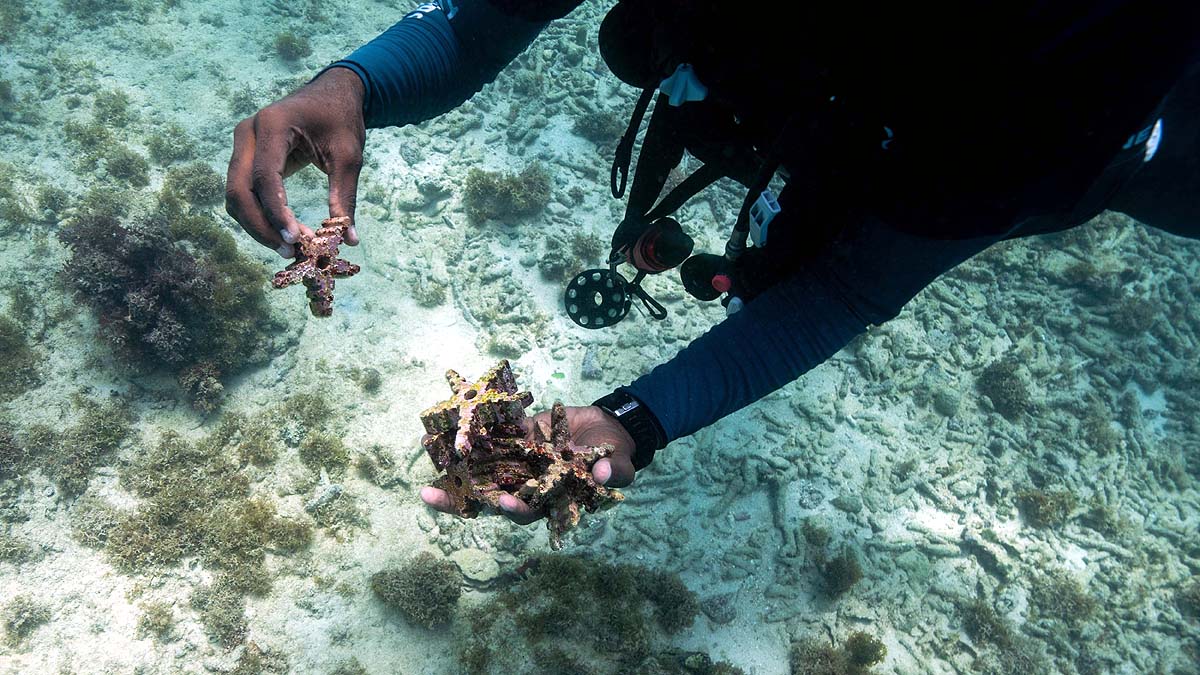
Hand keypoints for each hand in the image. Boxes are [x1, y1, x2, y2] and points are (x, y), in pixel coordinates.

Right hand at [225, 67, 365, 256]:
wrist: (333, 93)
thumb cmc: (341, 120)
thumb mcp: (349, 156)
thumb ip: (345, 196)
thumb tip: (348, 239)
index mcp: (272, 125)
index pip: (264, 176)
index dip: (275, 211)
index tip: (294, 239)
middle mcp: (248, 132)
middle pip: (238, 189)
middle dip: (260, 225)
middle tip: (289, 251)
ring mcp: (242, 143)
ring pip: (235, 194)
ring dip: (257, 225)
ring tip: (290, 246)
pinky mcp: (245, 155)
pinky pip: (242, 191)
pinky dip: (258, 215)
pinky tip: (283, 231)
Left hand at [419, 405, 636, 524]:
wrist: (607, 429)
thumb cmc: (614, 455)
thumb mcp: (619, 464)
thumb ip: (612, 471)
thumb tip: (603, 474)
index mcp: (550, 500)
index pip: (528, 511)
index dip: (515, 510)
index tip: (505, 504)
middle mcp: (528, 485)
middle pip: (491, 497)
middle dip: (462, 497)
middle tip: (433, 494)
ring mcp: (518, 463)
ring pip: (483, 470)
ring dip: (455, 469)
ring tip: (428, 462)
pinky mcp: (516, 439)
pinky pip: (490, 439)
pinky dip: (471, 435)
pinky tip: (448, 428)